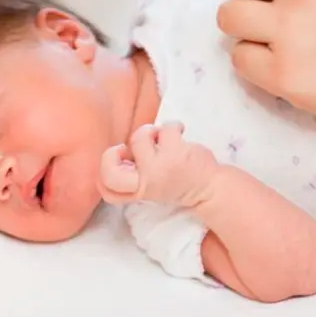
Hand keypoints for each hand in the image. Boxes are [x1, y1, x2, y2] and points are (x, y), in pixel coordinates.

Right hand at [98, 123, 218, 206]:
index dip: (105, 169)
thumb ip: (134, 172)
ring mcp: (159, 166)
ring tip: (163, 138)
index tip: (120, 159)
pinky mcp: (175, 151)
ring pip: (139, 136)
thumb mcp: (152, 185)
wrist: (210, 188)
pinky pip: (165, 127)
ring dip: (151, 131)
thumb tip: (124, 150)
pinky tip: (181, 132)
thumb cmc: (177, 181)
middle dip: (111, 153)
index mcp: (138, 191)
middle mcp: (145, 181)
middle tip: (126, 148)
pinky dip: (174, 126)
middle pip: (110, 171)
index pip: (107, 188)